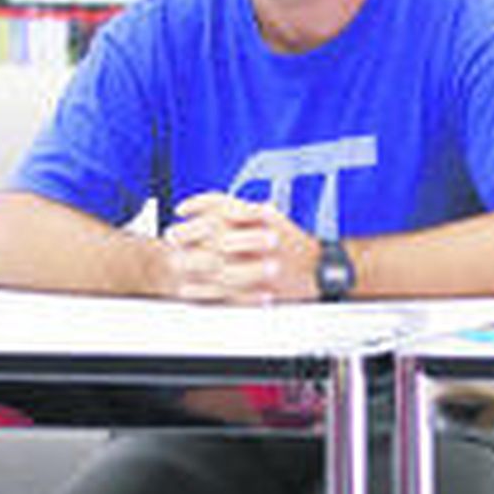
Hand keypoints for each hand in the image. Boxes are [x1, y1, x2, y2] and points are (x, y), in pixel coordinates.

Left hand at [160, 193, 318, 304]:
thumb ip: (243, 213)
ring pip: (216, 261)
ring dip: (190, 261)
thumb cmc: (295, 245)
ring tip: (175, 262)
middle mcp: (262, 235)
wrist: (322, 271)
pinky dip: (202, 289)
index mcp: (264, 216)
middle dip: (188, 232)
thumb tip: (208, 210)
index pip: (224, 204)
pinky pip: (223, 289)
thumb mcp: (274, 219)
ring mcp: (261, 262)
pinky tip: (188, 287)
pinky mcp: (259, 287)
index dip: (198, 204)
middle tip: (171, 235)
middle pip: (214, 230)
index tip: (181, 209)